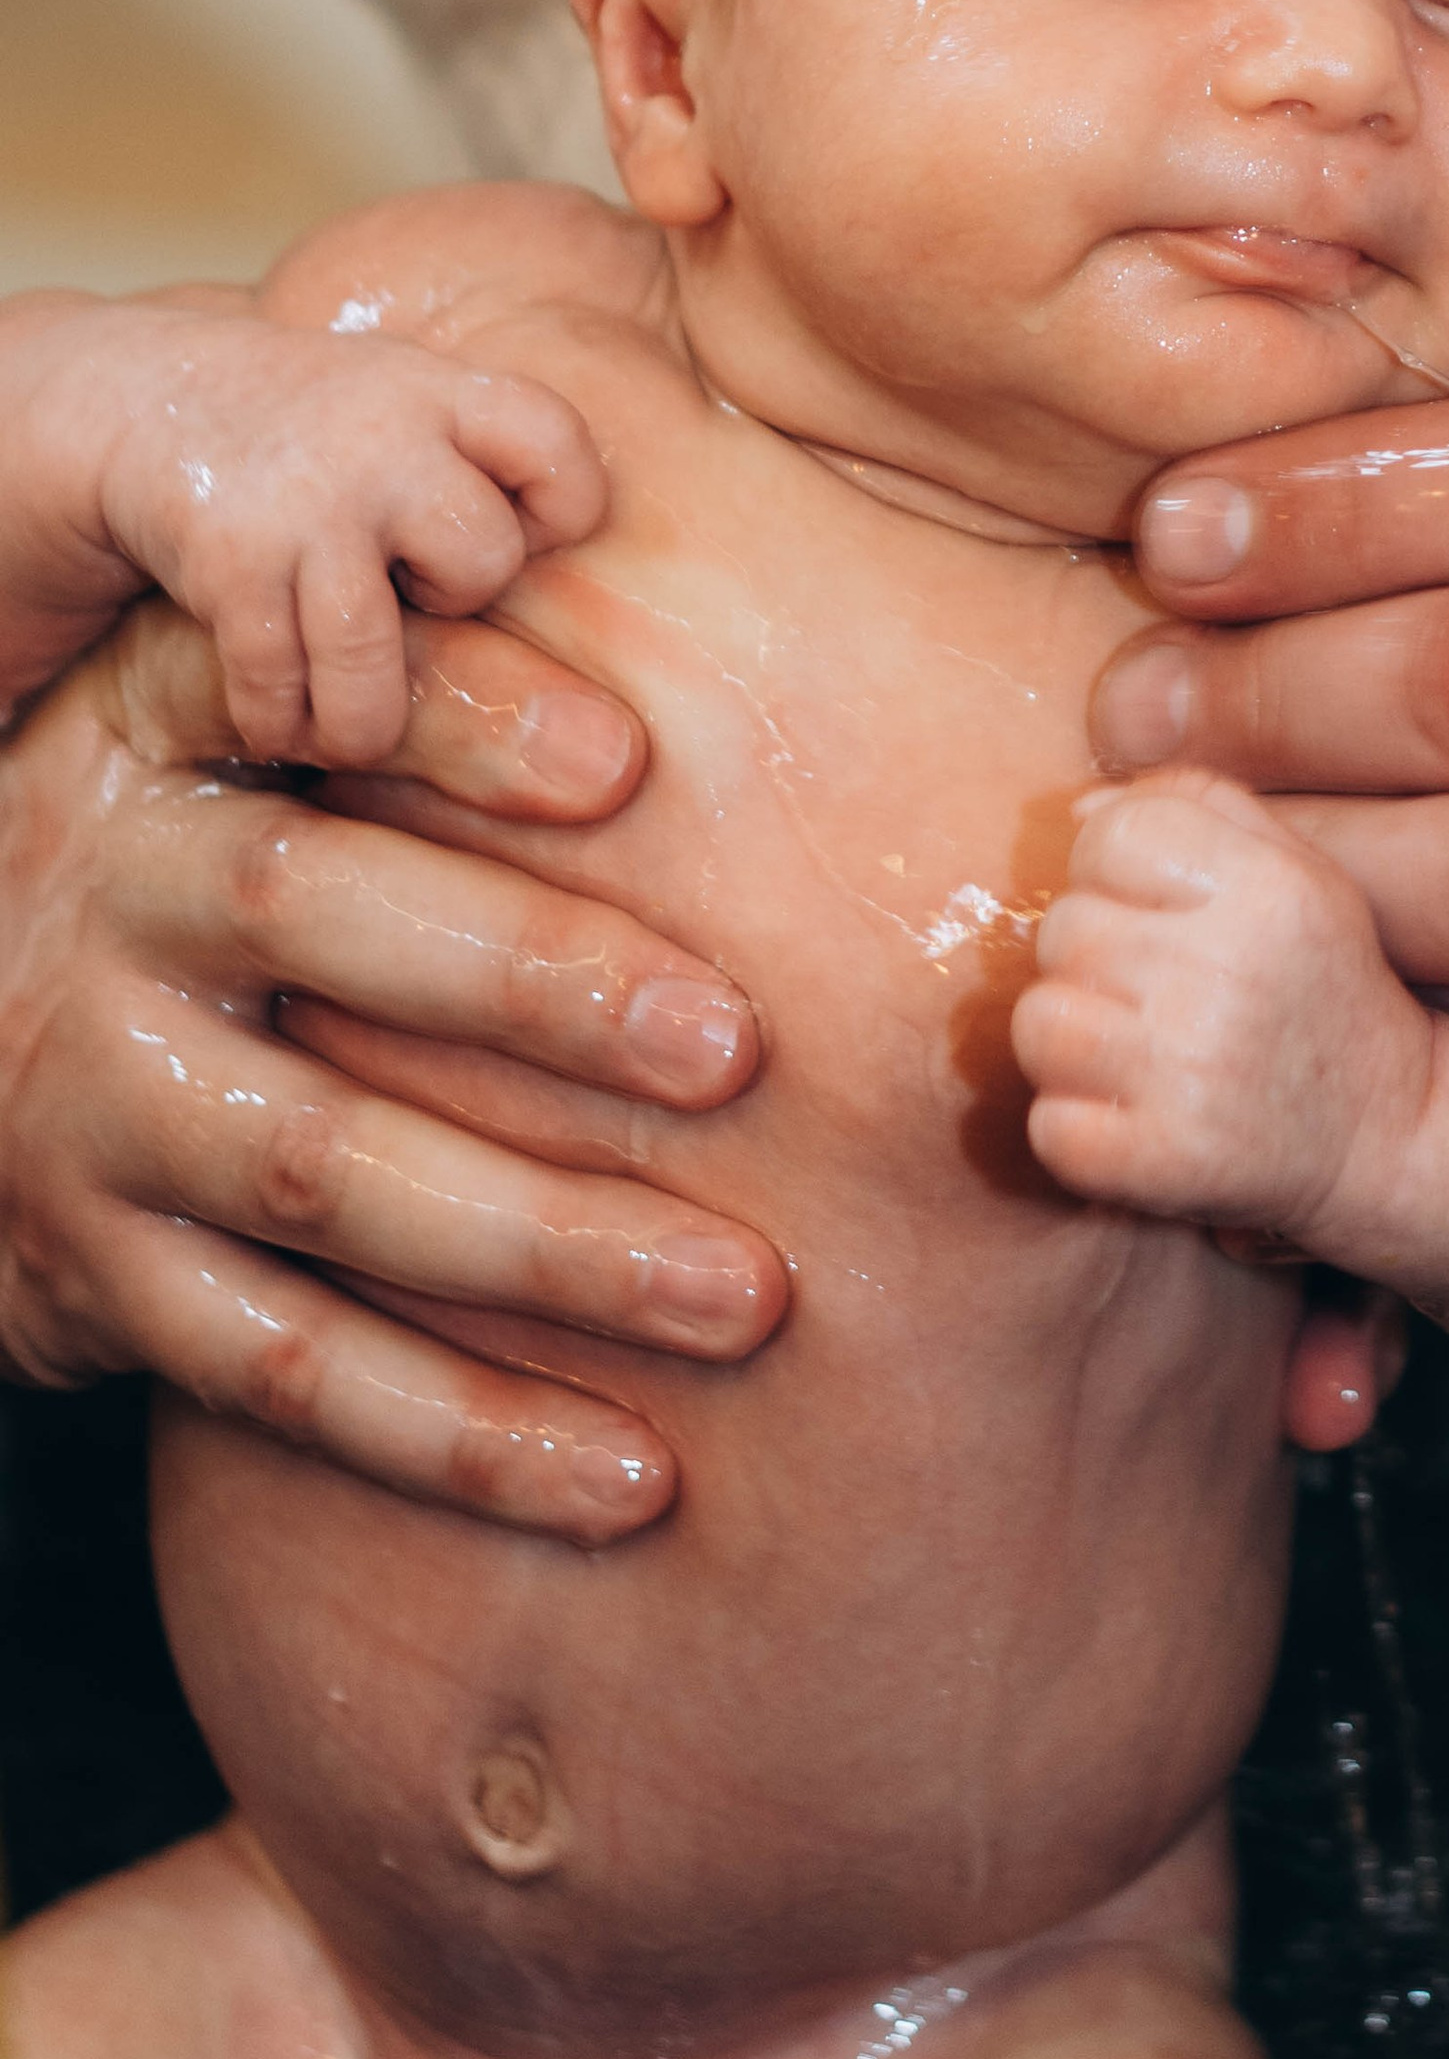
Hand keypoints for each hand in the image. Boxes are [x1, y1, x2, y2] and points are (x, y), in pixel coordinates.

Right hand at [0, 601, 782, 1540]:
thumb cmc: (229, 854)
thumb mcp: (261, 733)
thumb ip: (429, 668)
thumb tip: (740, 578)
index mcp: (161, 735)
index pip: (305, 692)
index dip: (460, 715)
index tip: (632, 757)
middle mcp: (111, 900)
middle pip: (320, 920)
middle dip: (538, 984)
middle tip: (740, 1049)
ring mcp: (91, 1100)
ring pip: (320, 1173)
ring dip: (543, 1245)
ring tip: (746, 1296)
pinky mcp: (96, 1282)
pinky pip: (288, 1373)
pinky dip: (464, 1436)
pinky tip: (632, 1480)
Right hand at [30, 296, 605, 764]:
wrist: (156, 399)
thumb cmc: (330, 431)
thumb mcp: (427, 404)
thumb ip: (505, 466)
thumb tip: (619, 621)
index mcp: (451, 392)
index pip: (562, 453)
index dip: (555, 514)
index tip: (512, 531)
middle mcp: (385, 439)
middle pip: (481, 562)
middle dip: (452, 606)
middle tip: (408, 605)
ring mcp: (308, 504)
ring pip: (379, 661)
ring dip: (363, 716)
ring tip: (353, 723)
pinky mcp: (233, 566)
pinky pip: (284, 690)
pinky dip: (281, 723)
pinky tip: (279, 714)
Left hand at [1020, 763, 1448, 1378]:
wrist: (1408, 1146)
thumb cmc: (1340, 988)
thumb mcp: (1308, 866)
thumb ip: (1207, 806)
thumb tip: (1086, 802)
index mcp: (1275, 882)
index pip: (1108, 828)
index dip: (1129, 866)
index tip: (1184, 907)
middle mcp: (1236, 970)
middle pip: (1065, 924)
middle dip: (1105, 955)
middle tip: (1184, 992)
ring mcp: (1193, 1073)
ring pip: (1042, 1025)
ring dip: (1086, 1046)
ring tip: (1171, 1054)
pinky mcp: (1159, 1167)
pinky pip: (1051, 1130)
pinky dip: (1088, 1139)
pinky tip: (1162, 1126)